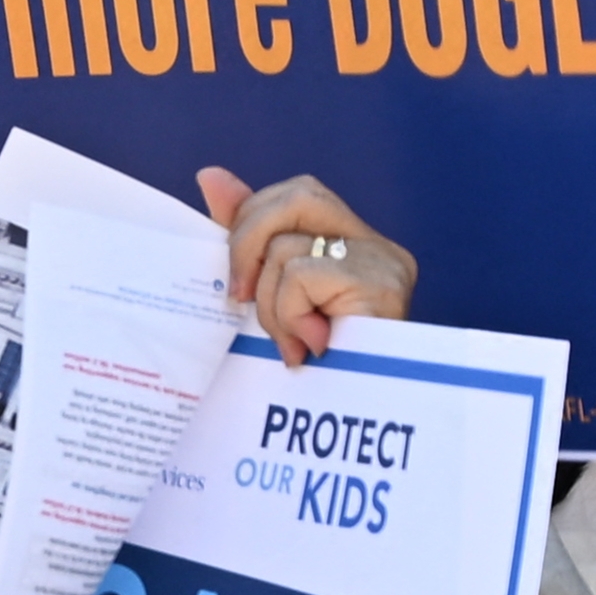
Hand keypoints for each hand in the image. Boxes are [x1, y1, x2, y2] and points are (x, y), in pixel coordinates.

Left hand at [200, 168, 417, 364]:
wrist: (357, 417)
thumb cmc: (312, 368)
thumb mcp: (269, 299)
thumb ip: (247, 239)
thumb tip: (210, 176)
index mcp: (354, 244)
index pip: (297, 197)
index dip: (252, 220)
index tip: (234, 277)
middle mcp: (378, 246)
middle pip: (297, 198)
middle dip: (248, 244)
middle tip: (239, 300)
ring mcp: (386, 264)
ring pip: (288, 246)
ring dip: (270, 302)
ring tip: (289, 342)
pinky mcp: (383, 285)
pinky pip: (301, 276)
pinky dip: (289, 313)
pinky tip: (309, 347)